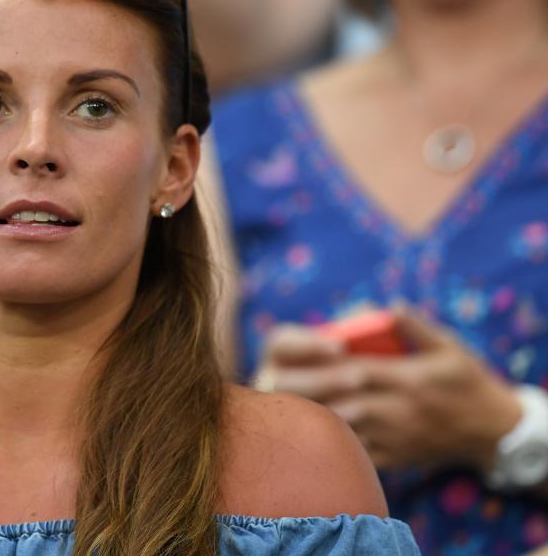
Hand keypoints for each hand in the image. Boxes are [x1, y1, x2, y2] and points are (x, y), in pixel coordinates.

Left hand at [255, 306, 522, 470]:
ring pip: (342, 429)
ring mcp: (392, 436)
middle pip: (341, 401)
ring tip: (278, 402)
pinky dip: (328, 440)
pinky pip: (353, 451)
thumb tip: (391, 304)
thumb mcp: (448, 348)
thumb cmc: (466, 381)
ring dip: (310, 415)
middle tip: (270, 381)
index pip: (357, 372)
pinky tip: (304, 428)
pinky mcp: (391, 456)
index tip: (299, 359)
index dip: (328, 366)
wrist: (492, 432)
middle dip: (304, 392)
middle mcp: (395, 409)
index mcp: (405, 379)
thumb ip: (415, 327)